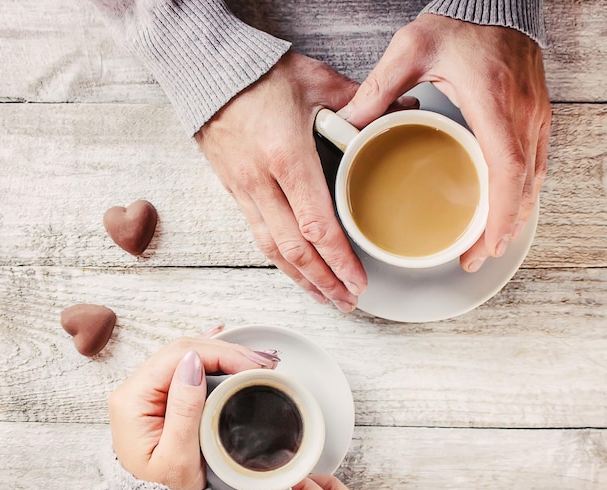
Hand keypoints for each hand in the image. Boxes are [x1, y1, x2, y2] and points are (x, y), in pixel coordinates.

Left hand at [108, 337, 278, 489]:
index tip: (252, 365)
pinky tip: (224, 344)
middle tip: (263, 362)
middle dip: (226, 351)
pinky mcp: (159, 397)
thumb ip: (185, 408)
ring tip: (254, 360)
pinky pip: (185, 367)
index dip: (219, 354)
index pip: (178, 357)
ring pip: (187, 356)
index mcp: (133, 400)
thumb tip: (194, 363)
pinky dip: (210, 357)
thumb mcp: (178, 457)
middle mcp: (135, 390)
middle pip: (183, 351)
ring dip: (222, 354)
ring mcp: (146, 392)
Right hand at [196, 52, 366, 311]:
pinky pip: (258, 236)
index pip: (317, 224)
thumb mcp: (315, 80)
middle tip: (347, 302)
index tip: (358, 281)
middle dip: (323, 282)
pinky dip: (280, 260)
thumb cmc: (260, 73)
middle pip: (295, 249)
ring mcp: (244, 191)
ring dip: (301, 279)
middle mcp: (262, 183)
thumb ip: (360, 100)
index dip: (339, 260)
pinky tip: (295, 271)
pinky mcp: (234, 192)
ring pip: (273, 250)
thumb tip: (402, 109)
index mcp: (287, 156)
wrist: (205, 70)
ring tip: (324, 298)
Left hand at [338, 14, 551, 271]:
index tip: (486, 245)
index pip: (506, 170)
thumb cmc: (460, 23)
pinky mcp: (535, 117)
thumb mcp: (412, 49)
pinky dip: (520, 195)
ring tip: (486, 244)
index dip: (500, 214)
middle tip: (475, 257)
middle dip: (502, 230)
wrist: (497, 0)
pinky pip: (535, 166)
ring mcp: (534, 117)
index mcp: (492, 103)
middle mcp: (521, 116)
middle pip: (523, 187)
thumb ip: (380, 88)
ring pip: (533, 181)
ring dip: (513, 217)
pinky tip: (503, 210)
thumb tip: (349, 123)